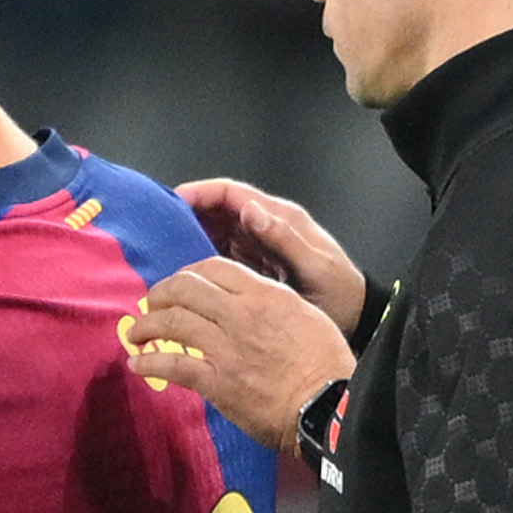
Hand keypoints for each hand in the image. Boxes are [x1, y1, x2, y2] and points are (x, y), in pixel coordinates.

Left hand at [127, 259, 356, 448]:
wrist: (327, 403)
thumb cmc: (325, 361)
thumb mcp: (304, 314)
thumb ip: (271, 302)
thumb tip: (248, 300)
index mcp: (263, 294)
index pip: (213, 268)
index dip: (189, 274)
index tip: (180, 285)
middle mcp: (240, 314)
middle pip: (185, 289)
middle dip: (160, 293)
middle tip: (150, 304)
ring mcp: (225, 348)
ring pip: (172, 323)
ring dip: (146, 325)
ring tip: (135, 332)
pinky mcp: (217, 381)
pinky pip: (172, 367)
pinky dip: (149, 364)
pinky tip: (137, 364)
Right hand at [175, 178, 367, 336]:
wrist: (355, 319)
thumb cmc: (339, 293)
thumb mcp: (315, 267)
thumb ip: (285, 238)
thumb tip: (250, 210)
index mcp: (280, 219)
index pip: (233, 194)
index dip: (202, 193)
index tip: (173, 201)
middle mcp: (265, 228)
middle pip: (219, 211)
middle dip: (188, 215)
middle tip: (157, 231)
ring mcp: (258, 249)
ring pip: (216, 233)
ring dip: (191, 238)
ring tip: (162, 252)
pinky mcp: (254, 269)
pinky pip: (221, 257)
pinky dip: (201, 261)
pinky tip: (183, 275)